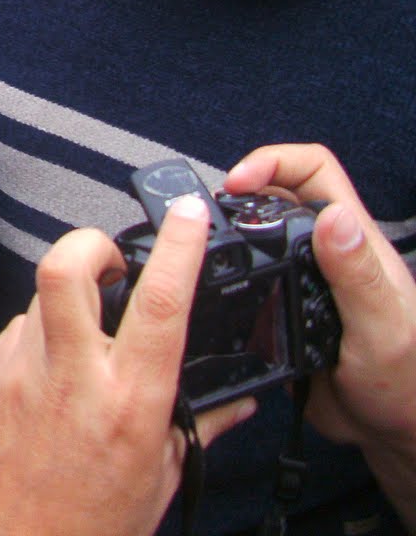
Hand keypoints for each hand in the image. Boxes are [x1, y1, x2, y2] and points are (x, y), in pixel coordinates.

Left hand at [0, 200, 254, 535]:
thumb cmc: (92, 523)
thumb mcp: (165, 476)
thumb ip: (199, 426)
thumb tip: (235, 400)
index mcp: (130, 401)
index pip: (161, 305)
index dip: (178, 249)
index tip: (189, 216)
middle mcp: (73, 377)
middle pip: (67, 269)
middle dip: (90, 243)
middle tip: (111, 260)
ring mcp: (23, 372)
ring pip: (41, 295)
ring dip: (68, 298)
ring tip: (87, 331)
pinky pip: (19, 329)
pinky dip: (42, 335)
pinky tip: (55, 370)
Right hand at [225, 145, 415, 527]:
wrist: (392, 433)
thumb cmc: (406, 382)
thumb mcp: (384, 329)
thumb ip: (358, 276)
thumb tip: (334, 218)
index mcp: (353, 240)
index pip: (314, 169)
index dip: (272, 162)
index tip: (237, 183)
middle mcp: (325, 250)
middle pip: (275, 191)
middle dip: (237, 191)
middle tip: (205, 215)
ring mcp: (302, 277)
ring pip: (257, 230)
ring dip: (229, 229)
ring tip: (200, 245)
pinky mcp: (281, 306)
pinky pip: (247, 275)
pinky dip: (225, 271)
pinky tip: (213, 287)